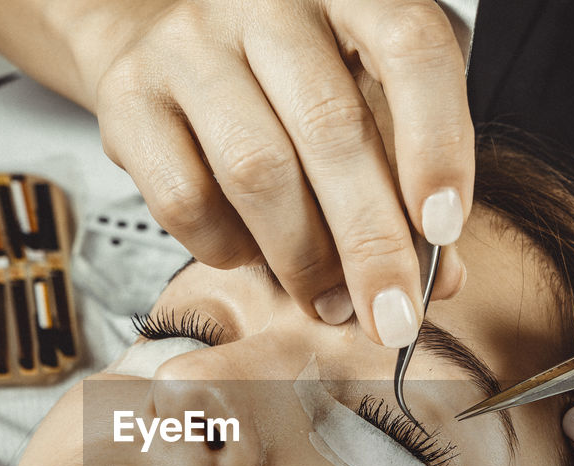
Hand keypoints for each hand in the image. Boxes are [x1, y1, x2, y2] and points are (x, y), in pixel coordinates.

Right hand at [0, 0, 473, 346]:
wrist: (158, 40)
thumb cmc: (283, 78)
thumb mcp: (365, 101)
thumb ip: (407, 178)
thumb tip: (439, 279)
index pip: (410, 48)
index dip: (436, 143)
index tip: (445, 229)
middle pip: (331, 128)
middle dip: (371, 244)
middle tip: (392, 316)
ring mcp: (189, 44)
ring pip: (258, 172)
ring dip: (303, 260)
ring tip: (330, 303)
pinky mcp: (128, 98)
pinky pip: (186, 199)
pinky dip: (229, 249)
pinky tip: (252, 254)